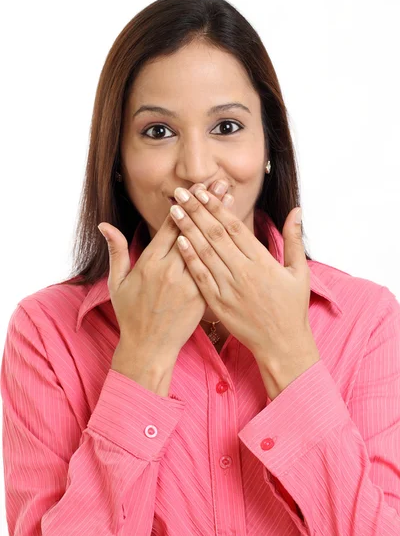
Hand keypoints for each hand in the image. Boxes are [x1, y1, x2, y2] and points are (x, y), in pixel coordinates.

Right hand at [97, 182, 233, 390]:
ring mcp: (188, 284)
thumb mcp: (118, 283)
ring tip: (230, 200)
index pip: (170, 226)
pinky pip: (214, 268)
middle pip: (192, 230)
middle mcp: (170, 271)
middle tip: (222, 182)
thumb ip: (117, 252)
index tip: (196, 186)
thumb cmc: (131, 315)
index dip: (185, 204)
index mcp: (149, 263)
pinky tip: (234, 234)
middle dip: (207, 204)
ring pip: (207, 246)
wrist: (149, 349)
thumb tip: (105, 225)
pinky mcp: (202, 297)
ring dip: (220, 221)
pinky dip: (224, 249)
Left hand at [169, 186, 319, 396]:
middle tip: (181, 193)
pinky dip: (190, 259)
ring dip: (187, 230)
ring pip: (204, 252)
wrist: (282, 344)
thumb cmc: (292, 308)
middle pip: (215, 235)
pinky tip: (179, 242)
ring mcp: (228, 288)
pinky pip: (200, 277)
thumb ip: (294, 240)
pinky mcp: (218, 303)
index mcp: (261, 261)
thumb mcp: (300, 272)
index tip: (204, 191)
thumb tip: (297, 210)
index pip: (234, 227)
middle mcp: (243, 272)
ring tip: (175, 211)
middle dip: (196, 211)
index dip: (217, 207)